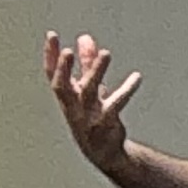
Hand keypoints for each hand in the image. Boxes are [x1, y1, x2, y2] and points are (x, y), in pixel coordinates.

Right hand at [41, 32, 146, 177]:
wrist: (102, 152)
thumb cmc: (92, 116)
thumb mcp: (87, 88)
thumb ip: (87, 62)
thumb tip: (85, 37)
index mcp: (65, 96)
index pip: (52, 75)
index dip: (51, 56)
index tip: (52, 35)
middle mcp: (72, 106)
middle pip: (62, 87)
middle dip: (62, 70)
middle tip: (66, 51)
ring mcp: (88, 115)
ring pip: (89, 92)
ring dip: (96, 72)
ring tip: (106, 53)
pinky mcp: (106, 122)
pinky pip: (116, 103)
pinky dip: (127, 89)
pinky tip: (136, 78)